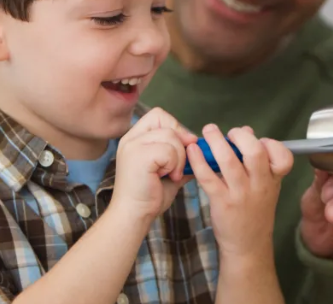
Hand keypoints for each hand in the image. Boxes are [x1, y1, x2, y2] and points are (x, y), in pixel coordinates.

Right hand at [111, 108, 197, 223]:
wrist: (134, 216)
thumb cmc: (149, 196)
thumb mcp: (169, 170)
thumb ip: (181, 156)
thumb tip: (201, 148)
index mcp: (135, 138)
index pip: (159, 116)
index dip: (176, 128)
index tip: (183, 148)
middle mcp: (131, 138)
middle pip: (166, 122)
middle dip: (180, 143)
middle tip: (178, 165)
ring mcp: (133, 146)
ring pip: (171, 136)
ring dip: (179, 158)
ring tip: (172, 174)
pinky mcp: (138, 156)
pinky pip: (169, 150)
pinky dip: (175, 164)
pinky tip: (168, 177)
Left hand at [188, 125, 293, 258]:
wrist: (248, 246)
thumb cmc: (254, 212)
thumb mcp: (264, 186)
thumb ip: (257, 159)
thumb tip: (247, 131)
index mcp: (273, 180)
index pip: (283, 157)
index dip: (271, 144)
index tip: (257, 140)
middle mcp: (260, 185)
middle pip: (254, 152)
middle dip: (240, 136)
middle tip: (229, 133)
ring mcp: (241, 194)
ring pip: (229, 161)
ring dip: (216, 142)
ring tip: (208, 131)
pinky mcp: (222, 203)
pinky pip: (209, 178)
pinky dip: (199, 161)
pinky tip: (193, 151)